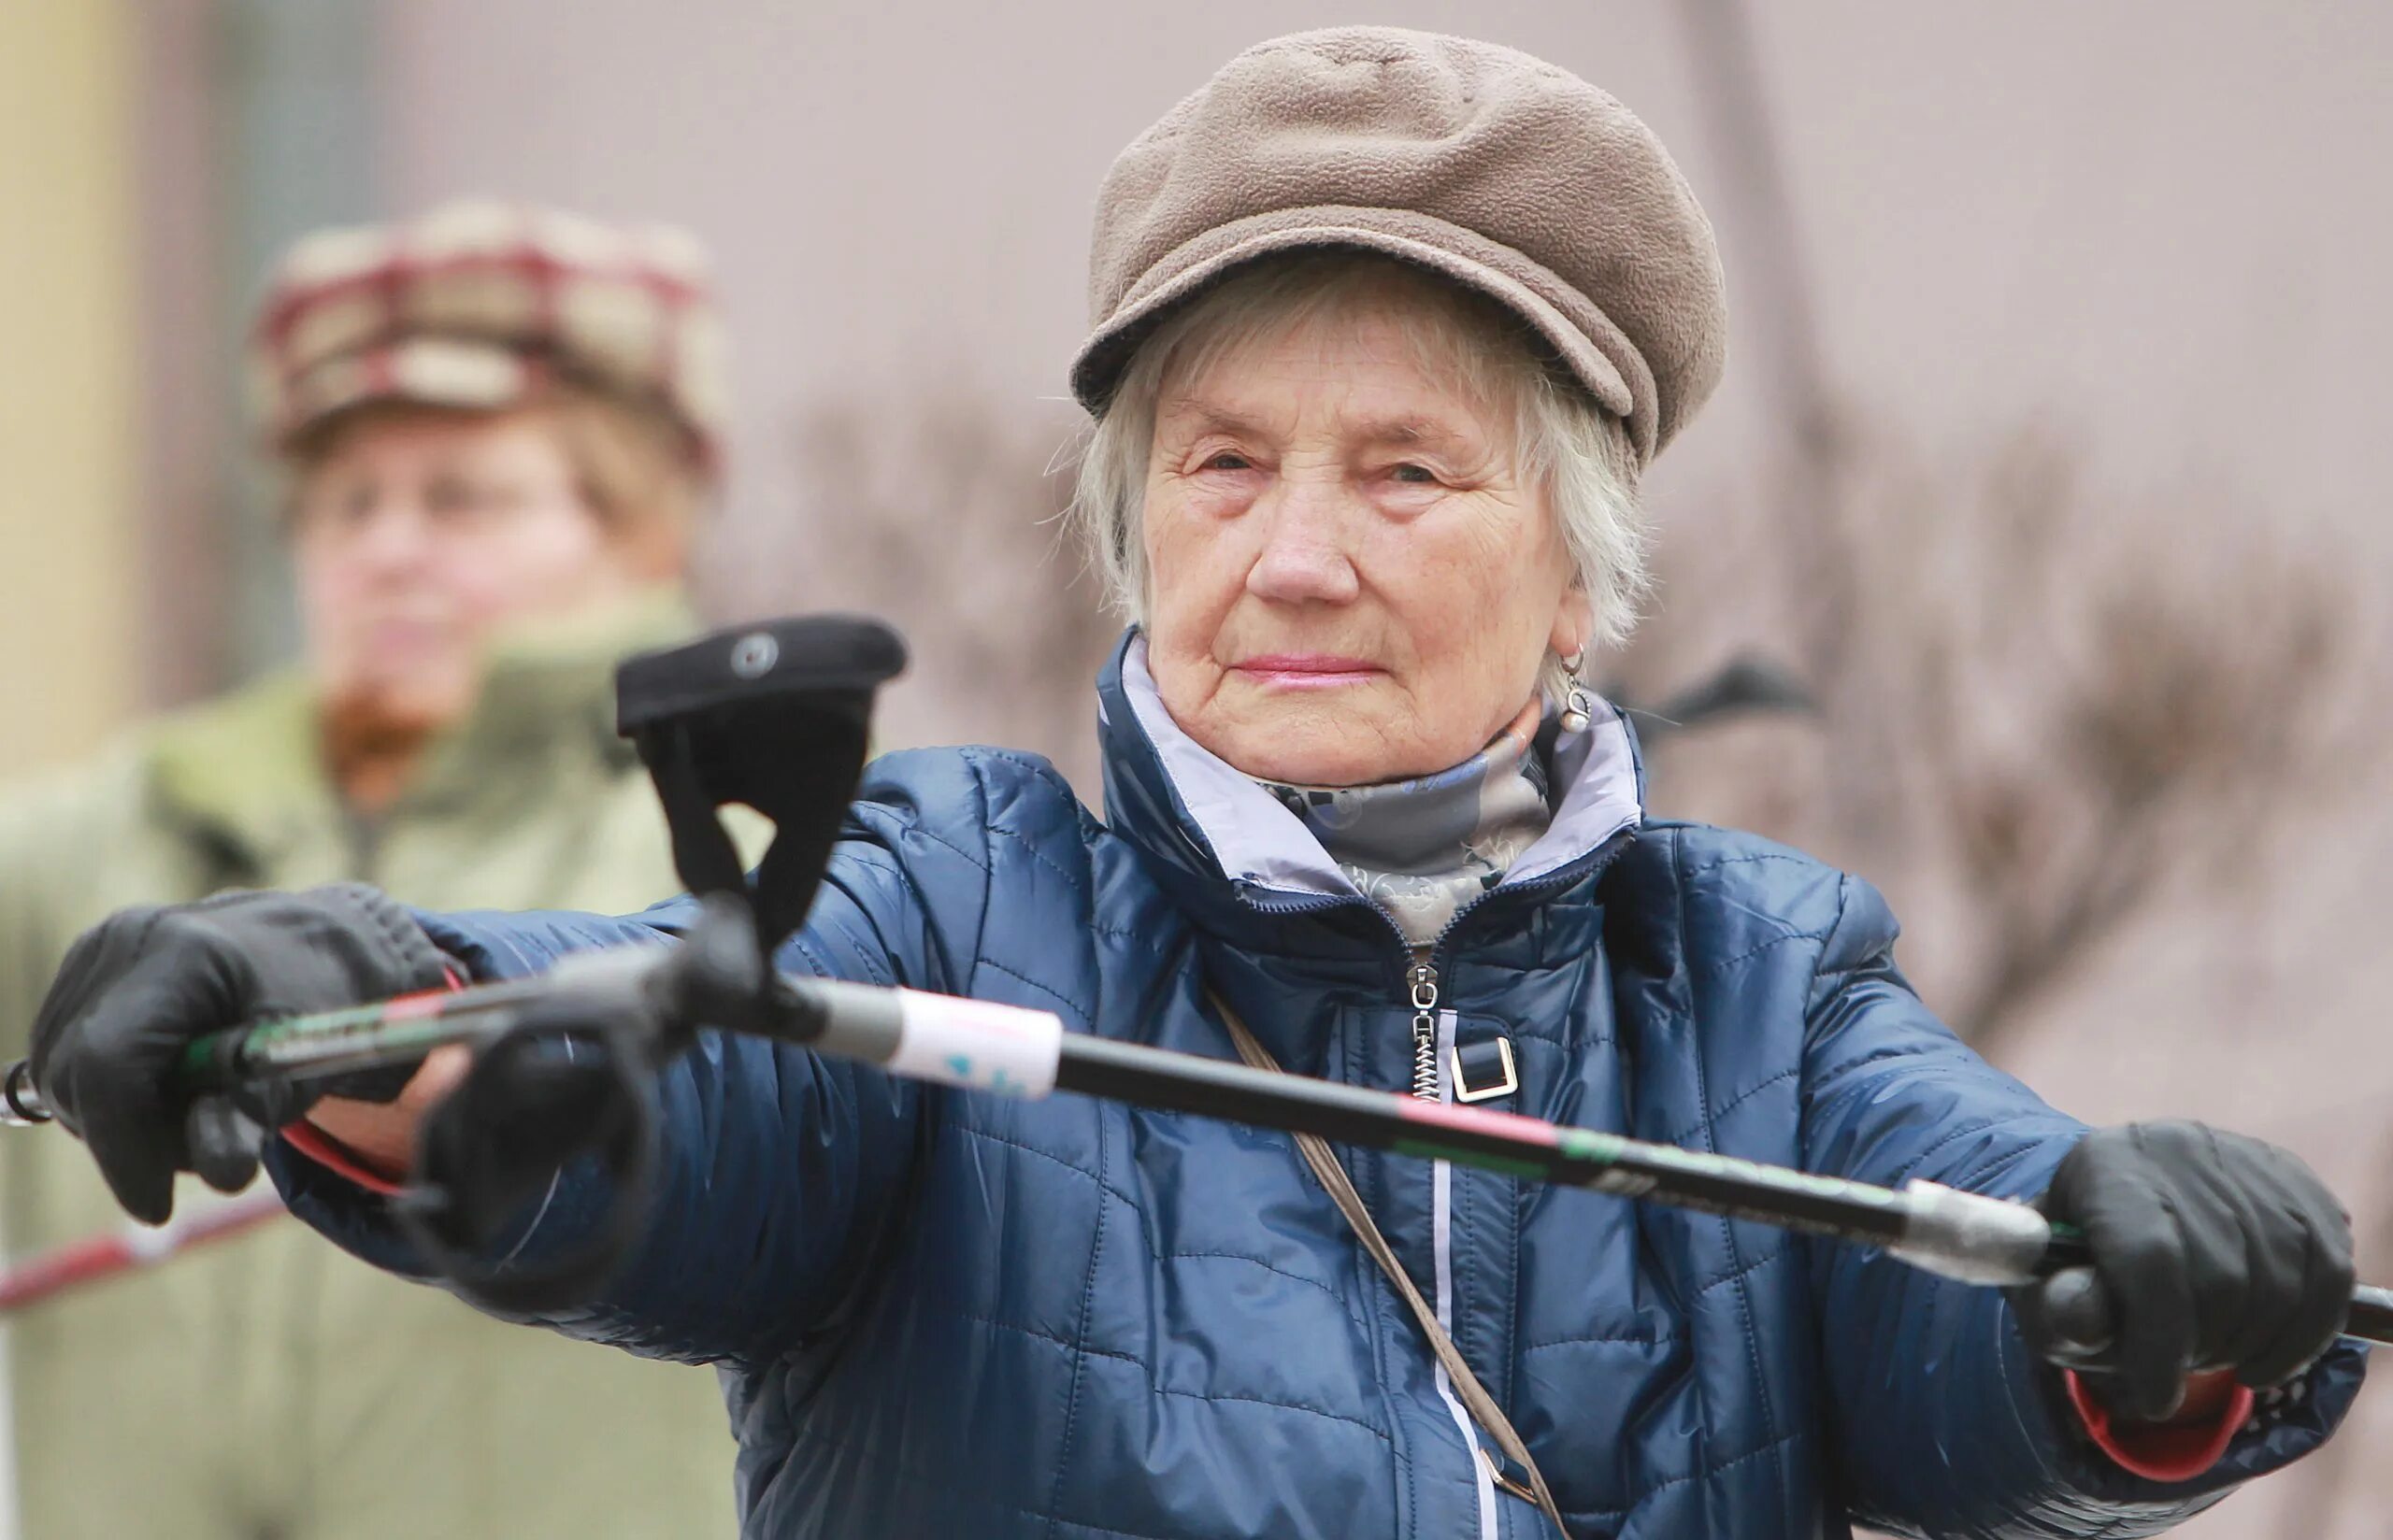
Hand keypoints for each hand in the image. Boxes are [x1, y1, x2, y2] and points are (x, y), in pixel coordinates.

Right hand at [29, 884, 450, 1222]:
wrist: (316, 948)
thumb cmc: (316, 1007)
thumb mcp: (304, 1066)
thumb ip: (255, 1117)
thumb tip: (222, 1175)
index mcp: (186, 952)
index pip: (110, 1062)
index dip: (122, 1146)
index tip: (156, 1207)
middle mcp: (128, 941)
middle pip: (75, 1075)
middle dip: (129, 1137)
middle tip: (203, 1143)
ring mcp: (97, 951)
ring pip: (60, 1076)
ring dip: (119, 1119)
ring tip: (199, 1104)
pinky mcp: (84, 970)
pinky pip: (62, 1060)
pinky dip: (109, 1093)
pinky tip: (169, 1083)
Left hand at [2013, 1121, 2354, 1422]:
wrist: (2126, 1209)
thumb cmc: (2080, 1263)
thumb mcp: (2045, 1291)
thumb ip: (2058, 1309)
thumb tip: (2084, 1317)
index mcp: (2103, 1166)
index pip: (2149, 1258)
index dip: (2158, 1343)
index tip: (2153, 1399)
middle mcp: (2177, 1147)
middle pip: (2220, 1277)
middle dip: (2202, 1348)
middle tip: (2179, 1364)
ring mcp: (2245, 1160)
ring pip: (2281, 1282)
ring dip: (2251, 1345)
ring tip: (2211, 1352)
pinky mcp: (2297, 1183)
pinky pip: (2330, 1275)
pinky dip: (2304, 1335)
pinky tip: (2264, 1355)